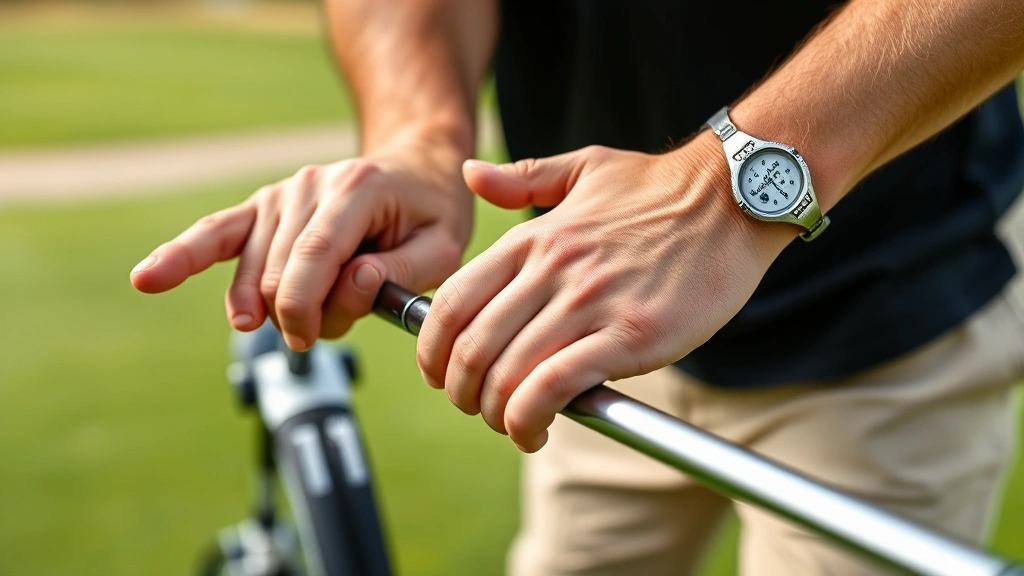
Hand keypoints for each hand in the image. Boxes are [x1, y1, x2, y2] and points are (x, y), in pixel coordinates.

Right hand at [130, 132, 472, 348]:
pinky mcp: (262, 208)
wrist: (415, 170)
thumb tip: (353, 278)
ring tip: (312, 311)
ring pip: (251, 271)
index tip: (311, 339)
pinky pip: (215, 233)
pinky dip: (180, 257)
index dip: (306, 305)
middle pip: (278, 271)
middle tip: (335, 323)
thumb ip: (404, 271)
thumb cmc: (431, 214)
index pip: (315, 253)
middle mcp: (312, 185)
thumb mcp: (444, 246)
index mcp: (358, 189)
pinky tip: (146, 278)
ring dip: (272, 307)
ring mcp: (281, 194)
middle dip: (299, 315)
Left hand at [416, 132, 796, 451]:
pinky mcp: (630, 334)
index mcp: (532, 239)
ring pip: (508, 373)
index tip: (441, 374)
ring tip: (510, 423)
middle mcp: (550, 271)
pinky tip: (534, 430)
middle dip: (461, 392)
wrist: (732, 198)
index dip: (432, 351)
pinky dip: (529, 417)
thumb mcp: (583, 167)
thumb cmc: (659, 187)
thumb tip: (468, 174)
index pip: (452, 303)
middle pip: (472, 348)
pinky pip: (556, 385)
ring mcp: (589, 303)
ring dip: (495, 413)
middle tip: (476, 406)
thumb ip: (522, 177)